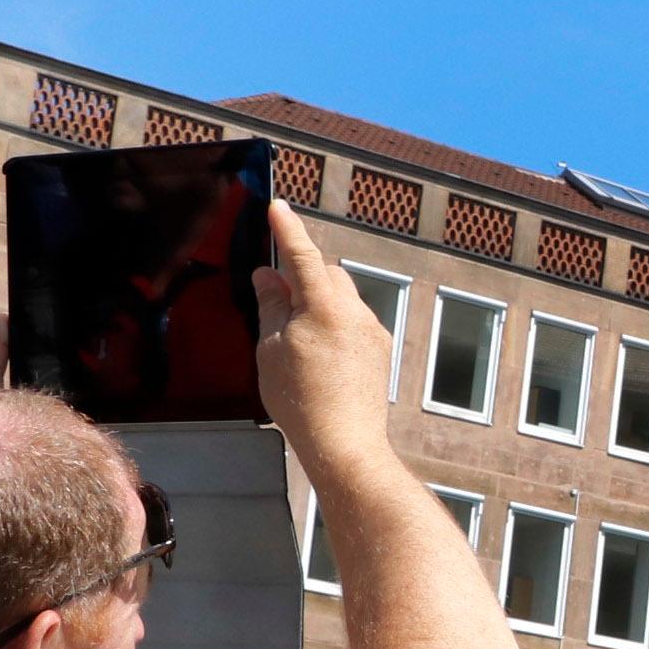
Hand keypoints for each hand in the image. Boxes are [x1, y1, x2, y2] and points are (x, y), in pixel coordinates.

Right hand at [249, 200, 398, 471]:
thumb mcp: (272, 349)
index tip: (278, 206)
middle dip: (302, 274)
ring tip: (295, 332)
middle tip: (275, 294)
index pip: (303, 254)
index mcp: (325, 306)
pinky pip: (353, 320)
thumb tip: (269, 276)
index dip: (288, 229)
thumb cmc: (300, 399)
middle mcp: (356, 311)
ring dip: (319, 299)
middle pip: (327, 273)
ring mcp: (372, 330)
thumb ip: (272, 306)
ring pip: (342, 296)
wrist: (345, 442)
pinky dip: (333, 321)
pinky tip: (317, 352)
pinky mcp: (380, 348)